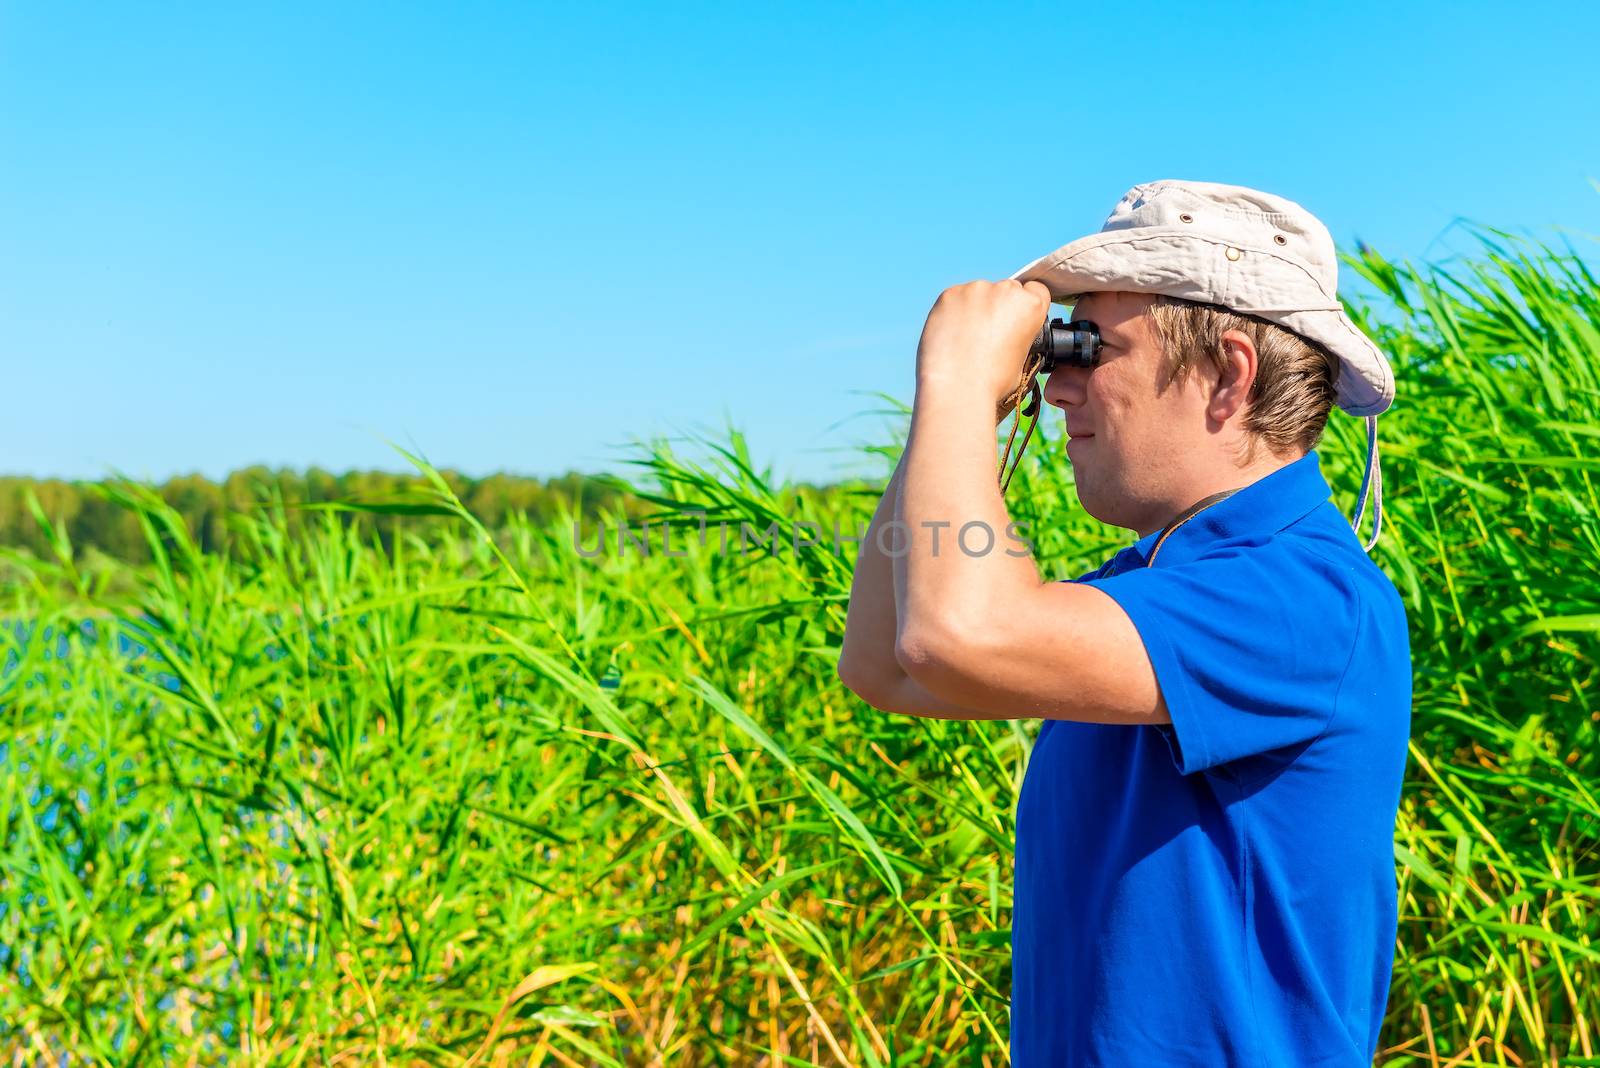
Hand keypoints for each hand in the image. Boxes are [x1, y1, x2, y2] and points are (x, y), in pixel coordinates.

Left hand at [914, 279, 1050, 411]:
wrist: (956, 388)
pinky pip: (955, 299)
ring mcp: (975, 289)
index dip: (1025, 305)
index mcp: (1030, 306)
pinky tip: (950, 334)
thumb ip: (1020, 337)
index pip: (1036, 291)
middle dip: (1000, 307)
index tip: (1016, 319)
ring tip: (965, 339)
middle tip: (987, 334)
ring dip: (976, 309)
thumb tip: (1009, 337)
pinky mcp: (949, 294)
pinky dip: (954, 312)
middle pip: (1007, 290)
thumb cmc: (991, 382)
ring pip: (979, 294)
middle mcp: (1005, 290)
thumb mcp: (1022, 361)